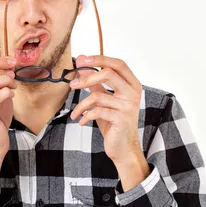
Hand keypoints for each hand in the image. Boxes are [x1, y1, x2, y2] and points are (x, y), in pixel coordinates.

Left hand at [69, 55, 146, 174]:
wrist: (123, 147)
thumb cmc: (113, 121)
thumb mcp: (103, 99)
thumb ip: (95, 82)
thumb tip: (82, 63)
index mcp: (132, 84)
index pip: (118, 64)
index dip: (100, 59)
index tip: (82, 60)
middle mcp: (133, 93)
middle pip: (108, 74)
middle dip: (86, 78)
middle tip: (72, 85)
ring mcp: (128, 106)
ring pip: (97, 96)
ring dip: (81, 105)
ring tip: (75, 113)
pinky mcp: (122, 119)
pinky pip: (97, 111)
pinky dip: (85, 116)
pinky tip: (81, 121)